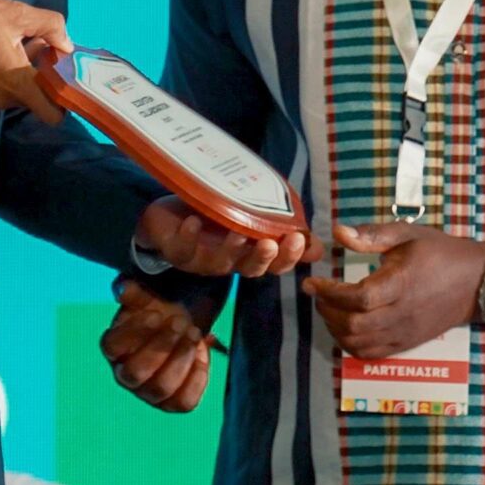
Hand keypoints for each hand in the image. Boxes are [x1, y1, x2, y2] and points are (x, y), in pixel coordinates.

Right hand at [0, 0, 70, 122]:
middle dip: (44, 76)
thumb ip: (52, 27)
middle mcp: (2, 99)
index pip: (53, 115)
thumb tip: (66, 45)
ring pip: (21, 93)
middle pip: (38, 99)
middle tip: (39, 44)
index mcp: (16, 83)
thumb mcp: (17, 12)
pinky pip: (4, 90)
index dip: (65, 99)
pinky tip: (1, 47)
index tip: (65, 74)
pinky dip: (10, 74)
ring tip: (17, 40)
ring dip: (26, 72)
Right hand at [100, 278, 216, 411]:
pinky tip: (202, 353)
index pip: (112, 347)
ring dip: (181, 359)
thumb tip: (123, 289)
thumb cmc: (159, 308)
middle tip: (180, 322)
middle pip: (135, 373)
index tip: (156, 314)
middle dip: (161, 347)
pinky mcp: (173, 403)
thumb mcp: (146, 294)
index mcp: (114, 348)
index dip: (134, 332)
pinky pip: (184, 402)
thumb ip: (133, 290)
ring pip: (161, 389)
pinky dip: (197, 379)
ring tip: (195, 334)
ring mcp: (149, 393)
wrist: (184, 322)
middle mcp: (126, 375)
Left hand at [137, 195, 317, 277]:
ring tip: (237, 233)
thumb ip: (279, 229)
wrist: (165, 218)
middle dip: (263, 258)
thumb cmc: (211, 216)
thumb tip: (320, 247)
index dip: (288, 257)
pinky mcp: (177, 252)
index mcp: (249, 255)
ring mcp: (203, 260)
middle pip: (251, 269)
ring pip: (221, 263)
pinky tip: (194, 222)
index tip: (298, 239)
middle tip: (272, 244)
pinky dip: (189, 236)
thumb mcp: (248, 217)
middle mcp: (230, 262)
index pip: (275, 264)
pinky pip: (184, 250)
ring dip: (231, 249)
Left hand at [301, 221, 484, 358]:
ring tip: (327, 309)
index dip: (329, 293)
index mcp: (402, 284)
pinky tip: (344, 327)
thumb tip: (338, 233)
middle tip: (317, 295)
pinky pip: (372, 354)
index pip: (358, 298)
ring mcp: (405, 333)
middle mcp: (402, 313)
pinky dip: (350, 345)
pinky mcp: (407, 344)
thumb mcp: (408, 234)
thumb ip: (372, 235)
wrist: (476, 283)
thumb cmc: (440, 253)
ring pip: (360, 344)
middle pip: (355, 325)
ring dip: (336, 330)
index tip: (313, 282)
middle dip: (327, 311)